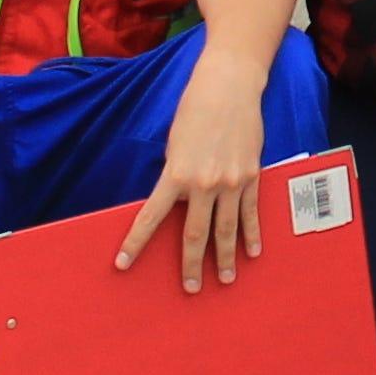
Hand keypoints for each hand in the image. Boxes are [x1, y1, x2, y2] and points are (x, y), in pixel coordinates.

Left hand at [117, 51, 273, 290]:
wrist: (231, 85)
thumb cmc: (196, 108)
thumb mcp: (175, 143)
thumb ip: (176, 175)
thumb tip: (176, 201)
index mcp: (176, 174)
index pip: (150, 217)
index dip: (135, 242)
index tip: (123, 264)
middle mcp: (204, 184)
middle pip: (196, 234)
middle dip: (192, 264)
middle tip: (191, 288)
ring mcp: (232, 182)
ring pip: (227, 230)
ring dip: (225, 259)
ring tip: (225, 279)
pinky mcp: (252, 176)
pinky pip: (250, 213)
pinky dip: (251, 234)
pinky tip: (252, 252)